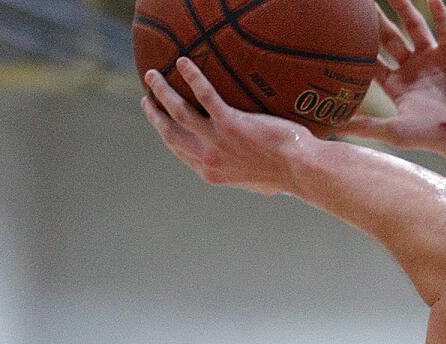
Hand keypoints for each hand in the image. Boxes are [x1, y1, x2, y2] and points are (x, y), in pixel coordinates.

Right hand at [141, 60, 305, 194]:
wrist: (299, 170)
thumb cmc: (286, 175)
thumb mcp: (256, 181)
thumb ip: (242, 171)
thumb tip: (248, 166)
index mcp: (211, 172)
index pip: (180, 151)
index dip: (165, 134)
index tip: (158, 121)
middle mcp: (208, 158)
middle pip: (171, 132)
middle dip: (154, 114)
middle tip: (146, 98)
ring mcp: (217, 141)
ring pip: (178, 112)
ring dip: (162, 92)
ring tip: (152, 75)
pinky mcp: (230, 123)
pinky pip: (205, 95)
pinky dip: (192, 77)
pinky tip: (184, 62)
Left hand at [345, 0, 445, 172]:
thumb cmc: (432, 137)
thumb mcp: (395, 131)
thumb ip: (366, 126)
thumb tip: (332, 127)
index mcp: (397, 86)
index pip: (372, 61)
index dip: (358, 45)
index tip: (343, 28)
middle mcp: (413, 69)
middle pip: (390, 38)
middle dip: (376, 20)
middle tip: (360, 3)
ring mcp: (434, 59)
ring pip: (415, 26)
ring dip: (404, 7)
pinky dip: (439, 11)